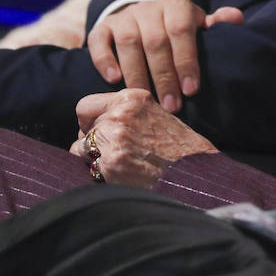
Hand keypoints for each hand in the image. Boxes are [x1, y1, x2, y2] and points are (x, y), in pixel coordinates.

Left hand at [69, 88, 216, 187]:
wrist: (196, 173)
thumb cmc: (181, 149)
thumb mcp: (158, 116)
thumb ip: (129, 114)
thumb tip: (100, 122)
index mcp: (133, 99)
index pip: (86, 105)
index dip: (89, 122)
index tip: (98, 131)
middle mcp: (120, 114)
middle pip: (82, 129)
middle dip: (91, 142)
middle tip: (112, 153)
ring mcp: (113, 139)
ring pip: (79, 149)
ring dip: (93, 160)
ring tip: (119, 166)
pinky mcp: (111, 163)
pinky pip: (87, 169)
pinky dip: (98, 175)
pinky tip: (120, 176)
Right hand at [86, 0, 242, 111]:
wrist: (145, 17)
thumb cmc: (179, 30)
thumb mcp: (198, 26)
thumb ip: (215, 25)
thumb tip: (237, 19)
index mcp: (177, 6)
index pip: (181, 31)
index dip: (186, 60)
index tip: (192, 90)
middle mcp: (149, 8)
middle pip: (156, 41)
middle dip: (164, 76)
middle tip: (171, 106)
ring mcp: (124, 17)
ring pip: (128, 43)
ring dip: (137, 74)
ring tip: (145, 101)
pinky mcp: (103, 26)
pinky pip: (100, 40)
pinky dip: (105, 60)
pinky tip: (114, 80)